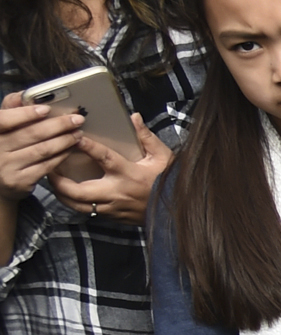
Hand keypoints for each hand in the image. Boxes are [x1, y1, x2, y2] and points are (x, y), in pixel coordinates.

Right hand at [0, 91, 83, 193]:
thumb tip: (25, 95)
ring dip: (64, 140)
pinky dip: (61, 155)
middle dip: (58, 125)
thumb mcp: (2, 128)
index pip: (4, 120)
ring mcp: (6, 167)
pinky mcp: (19, 181)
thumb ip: (10, 109)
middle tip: (77, 119)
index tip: (46, 109)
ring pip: (42, 150)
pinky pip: (46, 165)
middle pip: (31, 134)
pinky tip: (70, 148)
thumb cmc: (3, 147)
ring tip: (77, 133)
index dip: (25, 114)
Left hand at [48, 115, 170, 224]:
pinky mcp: (111, 217)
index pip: (104, 158)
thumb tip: (134, 117)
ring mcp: (111, 207)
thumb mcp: (163, 157)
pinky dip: (72, 202)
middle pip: (77, 191)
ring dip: (60, 194)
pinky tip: (67, 193)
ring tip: (52, 180)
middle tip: (50, 166)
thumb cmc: (169, 182)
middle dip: (58, 180)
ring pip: (76, 205)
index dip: (88, 147)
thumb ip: (147, 137)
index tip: (75, 136)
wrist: (175, 212)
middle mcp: (116, 192)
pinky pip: (85, 211)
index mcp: (129, 174)